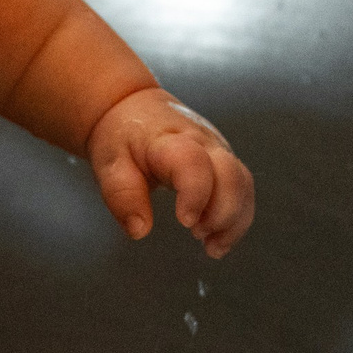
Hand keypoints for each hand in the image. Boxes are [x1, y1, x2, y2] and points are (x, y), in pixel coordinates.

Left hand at [85, 87, 253, 257]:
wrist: (134, 106)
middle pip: (230, 174)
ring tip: (211, 246)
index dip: (196, 193)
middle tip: (197, 234)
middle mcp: (202, 142)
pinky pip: (242, 190)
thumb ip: (122, 195)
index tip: (185, 222)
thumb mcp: (109, 162)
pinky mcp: (224, 161)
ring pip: (242, 183)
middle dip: (223, 212)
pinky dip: (237, 219)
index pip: (193, 162)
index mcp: (169, 141)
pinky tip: (218, 240)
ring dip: (234, 220)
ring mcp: (218, 150)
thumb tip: (140, 230)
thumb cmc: (122, 136)